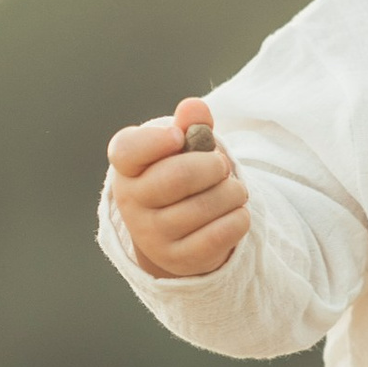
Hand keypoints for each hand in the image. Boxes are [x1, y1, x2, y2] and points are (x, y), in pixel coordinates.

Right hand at [106, 97, 249, 278]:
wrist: (181, 231)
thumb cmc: (182, 177)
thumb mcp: (185, 148)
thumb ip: (191, 124)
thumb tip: (194, 107)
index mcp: (128, 167)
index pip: (128, 150)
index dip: (157, 140)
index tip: (180, 137)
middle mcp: (131, 202)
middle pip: (178, 176)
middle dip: (214, 166)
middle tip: (222, 166)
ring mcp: (151, 234)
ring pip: (206, 205)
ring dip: (234, 192)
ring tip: (233, 191)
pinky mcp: (178, 258)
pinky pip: (221, 234)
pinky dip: (239, 218)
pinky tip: (235, 213)